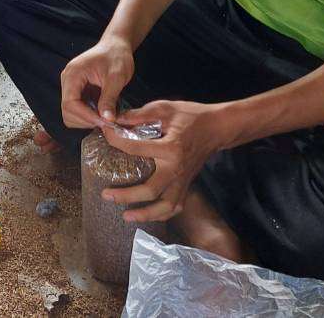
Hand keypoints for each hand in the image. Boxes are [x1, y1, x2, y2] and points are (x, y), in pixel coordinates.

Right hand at [60, 36, 135, 129]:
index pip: (69, 104)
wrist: (116, 46)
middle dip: (86, 120)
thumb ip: (110, 98)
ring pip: (70, 114)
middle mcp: (67, 81)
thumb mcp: (116, 77)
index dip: (85, 116)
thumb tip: (107, 119)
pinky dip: (88, 115)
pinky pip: (77, 110)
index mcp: (73, 74)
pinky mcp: (77, 91)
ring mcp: (70, 86)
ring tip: (105, 116)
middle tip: (106, 120)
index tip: (104, 121)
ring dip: (87, 119)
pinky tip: (102, 111)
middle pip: (67, 111)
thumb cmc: (117, 57)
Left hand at [100, 99, 233, 222]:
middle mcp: (176, 168)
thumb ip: (141, 114)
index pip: (136, 148)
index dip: (116, 141)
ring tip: (126, 216)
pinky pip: (176, 206)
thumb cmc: (191, 116)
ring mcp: (183, 180)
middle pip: (150, 190)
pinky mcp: (187, 184)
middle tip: (106, 194)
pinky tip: (148, 215)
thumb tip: (116, 118)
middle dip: (126, 195)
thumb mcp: (165, 108)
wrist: (217, 127)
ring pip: (165, 206)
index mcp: (170, 148)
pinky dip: (162, 214)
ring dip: (145, 214)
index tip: (105, 135)